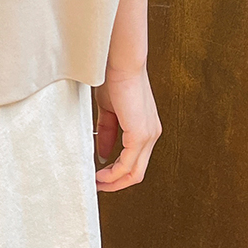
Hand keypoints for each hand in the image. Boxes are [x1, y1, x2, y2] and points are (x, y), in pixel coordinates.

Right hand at [95, 60, 161, 191]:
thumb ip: (108, 133)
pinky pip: (127, 165)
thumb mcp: (109, 111)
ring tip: (95, 183)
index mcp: (146, 127)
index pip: (135, 160)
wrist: (120, 60)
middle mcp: (152, 134)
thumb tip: (104, 154)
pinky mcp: (140, 135)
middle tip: (96, 186)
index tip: (98, 176)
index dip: (116, 172)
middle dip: (115, 183)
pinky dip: (113, 175)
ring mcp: (148, 136)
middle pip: (137, 172)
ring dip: (113, 182)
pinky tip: (99, 175)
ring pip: (134, 172)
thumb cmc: (113, 77)